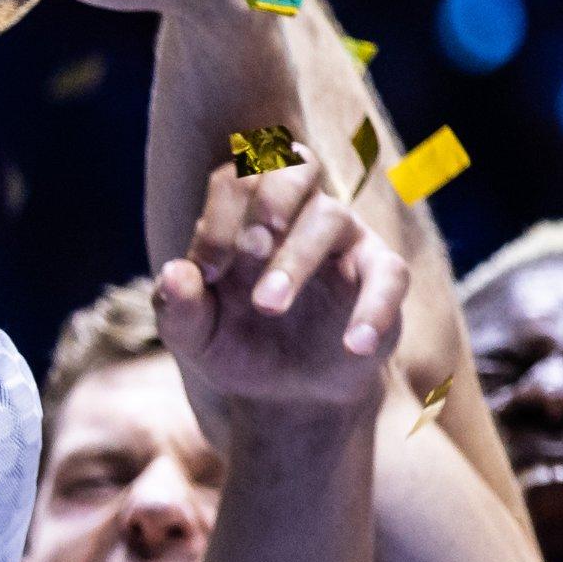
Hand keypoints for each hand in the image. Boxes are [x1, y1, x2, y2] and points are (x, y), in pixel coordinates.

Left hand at [156, 160, 405, 410]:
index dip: (218, 218)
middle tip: (250, 249)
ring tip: (268, 305)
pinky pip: (389, 274)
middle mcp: (297, 211)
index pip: (236, 179)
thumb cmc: (233, 344)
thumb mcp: (194, 334)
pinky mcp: (379, 275)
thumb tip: (173, 273)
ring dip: (296, 258)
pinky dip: (375, 307)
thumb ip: (178, 305)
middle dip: (269, 202)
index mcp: (245, 212)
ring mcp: (342, 239)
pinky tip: (354, 344)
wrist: (280, 393)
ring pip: (330, 217)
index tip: (204, 273)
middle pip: (293, 168)